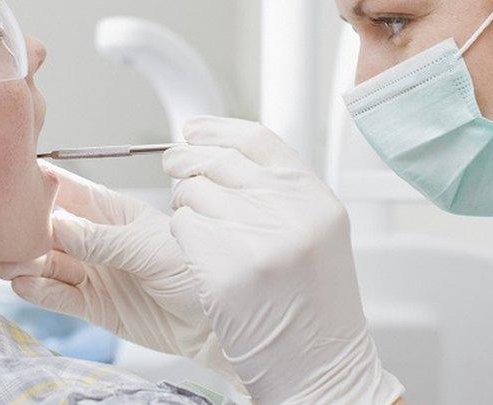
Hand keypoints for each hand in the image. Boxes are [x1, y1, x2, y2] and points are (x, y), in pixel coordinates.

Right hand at [0, 163, 232, 375]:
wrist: (215, 323)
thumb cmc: (196, 272)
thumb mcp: (148, 249)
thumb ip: (102, 241)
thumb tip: (59, 225)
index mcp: (116, 213)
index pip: (72, 193)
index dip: (43, 187)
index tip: (13, 181)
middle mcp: (100, 241)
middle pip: (52, 230)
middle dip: (25, 230)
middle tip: (0, 233)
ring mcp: (95, 273)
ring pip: (50, 263)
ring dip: (25, 261)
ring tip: (3, 262)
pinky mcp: (95, 306)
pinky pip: (60, 296)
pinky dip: (39, 291)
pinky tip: (22, 284)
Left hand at [164, 116, 402, 403]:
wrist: (319, 363)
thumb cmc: (313, 301)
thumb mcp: (314, 230)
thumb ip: (277, 188)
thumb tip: (218, 149)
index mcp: (312, 195)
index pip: (254, 139)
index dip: (216, 130)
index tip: (192, 129)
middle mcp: (287, 210)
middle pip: (215, 160)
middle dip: (185, 161)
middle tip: (174, 165)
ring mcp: (254, 239)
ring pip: (191, 193)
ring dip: (185, 206)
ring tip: (204, 233)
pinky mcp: (223, 270)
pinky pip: (181, 228)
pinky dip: (182, 237)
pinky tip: (201, 257)